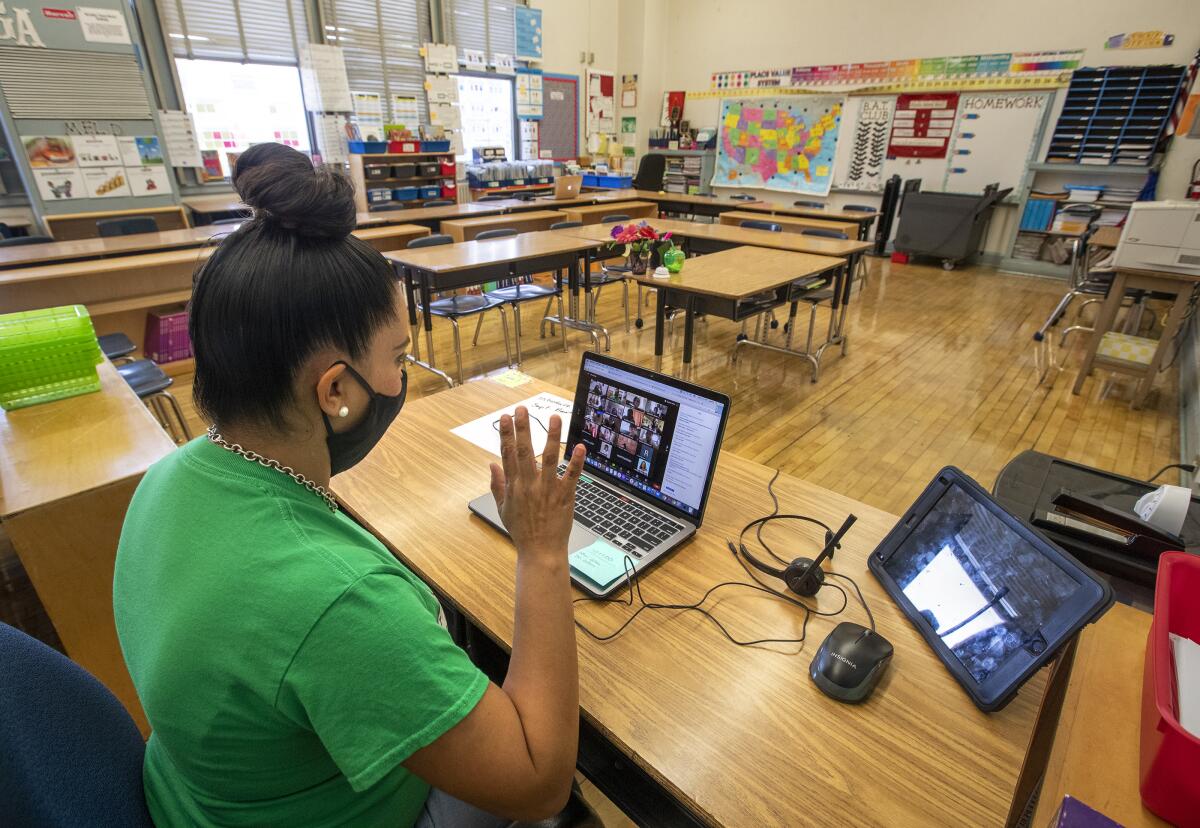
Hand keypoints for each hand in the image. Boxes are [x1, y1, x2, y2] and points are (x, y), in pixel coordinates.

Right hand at [489, 407, 584, 562]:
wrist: (540, 551)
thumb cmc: (522, 531)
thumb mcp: (502, 508)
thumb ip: (497, 485)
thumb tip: (491, 464)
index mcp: (514, 486)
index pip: (507, 454)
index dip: (505, 434)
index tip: (505, 417)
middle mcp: (529, 484)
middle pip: (524, 451)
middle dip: (523, 427)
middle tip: (522, 408)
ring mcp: (548, 490)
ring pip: (550, 458)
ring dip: (552, 436)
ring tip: (554, 417)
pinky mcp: (565, 496)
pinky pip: (571, 476)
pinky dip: (576, 461)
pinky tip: (579, 445)